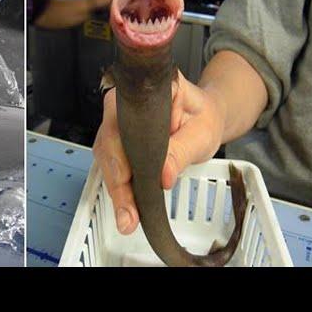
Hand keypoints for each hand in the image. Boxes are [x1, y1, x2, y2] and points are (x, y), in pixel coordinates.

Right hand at [92, 70, 226, 234]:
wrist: (205, 118)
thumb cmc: (203, 118)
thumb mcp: (201, 134)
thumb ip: (181, 152)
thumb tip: (163, 175)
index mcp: (143, 94)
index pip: (122, 122)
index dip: (121, 151)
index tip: (125, 178)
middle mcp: (122, 107)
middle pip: (109, 143)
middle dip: (117, 181)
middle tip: (128, 213)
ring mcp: (116, 125)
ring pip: (106, 157)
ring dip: (116, 189)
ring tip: (127, 217)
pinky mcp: (118, 144)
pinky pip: (112, 165)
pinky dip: (119, 188)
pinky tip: (126, 209)